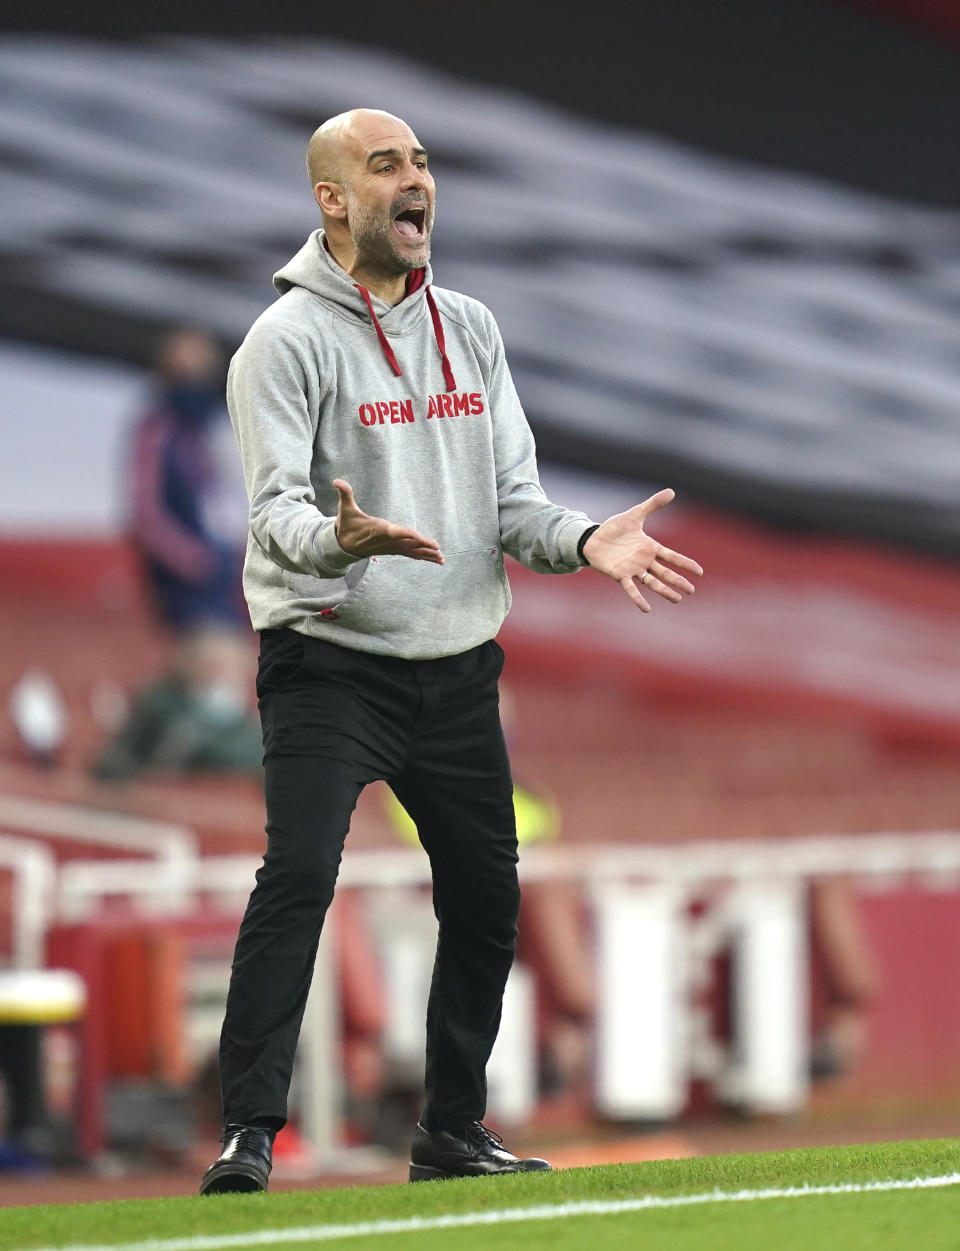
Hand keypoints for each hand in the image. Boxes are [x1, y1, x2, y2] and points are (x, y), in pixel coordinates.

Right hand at [332, 479, 443, 563]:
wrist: (343, 546)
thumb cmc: (347, 525)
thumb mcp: (345, 509)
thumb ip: (345, 494)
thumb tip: (336, 481)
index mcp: (380, 530)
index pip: (398, 533)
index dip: (411, 536)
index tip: (422, 539)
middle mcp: (388, 540)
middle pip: (409, 545)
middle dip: (424, 547)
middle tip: (439, 551)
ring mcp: (391, 547)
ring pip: (412, 552)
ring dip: (427, 555)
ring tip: (441, 559)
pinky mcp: (393, 550)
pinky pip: (410, 554)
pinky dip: (422, 556)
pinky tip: (433, 559)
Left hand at [581, 488, 701, 611]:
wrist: (592, 539)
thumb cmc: (614, 529)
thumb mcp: (634, 514)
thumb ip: (653, 505)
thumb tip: (672, 491)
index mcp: (650, 548)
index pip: (672, 557)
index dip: (685, 564)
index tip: (699, 572)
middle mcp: (644, 561)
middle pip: (665, 573)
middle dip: (678, 581)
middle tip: (691, 591)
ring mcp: (633, 569)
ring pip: (652, 582)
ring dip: (664, 591)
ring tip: (677, 599)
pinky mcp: (620, 575)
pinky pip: (631, 589)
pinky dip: (638, 599)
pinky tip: (647, 608)